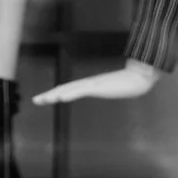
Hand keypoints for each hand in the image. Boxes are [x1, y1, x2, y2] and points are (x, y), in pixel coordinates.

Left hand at [34, 61, 159, 105]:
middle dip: (49, 95)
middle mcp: (89, 83)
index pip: (70, 89)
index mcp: (92, 85)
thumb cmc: (131, 82)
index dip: (56, 93)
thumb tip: (110, 89)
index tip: (45, 99)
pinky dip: (69, 94)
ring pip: (69, 89)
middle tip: (35, 101)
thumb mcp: (115, 88)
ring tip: (42, 100)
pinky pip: (81, 91)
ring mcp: (93, 84)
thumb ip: (110, 87)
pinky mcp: (98, 86)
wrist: (142, 76)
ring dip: (54, 95)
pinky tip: (60, 98)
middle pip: (65, 88)